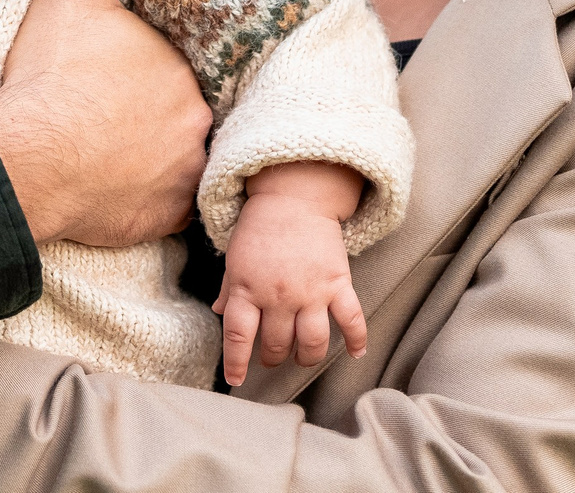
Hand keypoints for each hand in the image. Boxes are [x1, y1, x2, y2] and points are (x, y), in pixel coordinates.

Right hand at [0, 0, 210, 246]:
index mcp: (182, 61)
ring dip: (157, 151)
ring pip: (183, 154)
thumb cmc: (49, 71)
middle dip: (156, 108)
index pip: (177, 58)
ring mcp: (187, 169)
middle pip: (183, 107)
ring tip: (115, 147)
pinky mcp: (169, 213)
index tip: (118, 69)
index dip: (149, 62)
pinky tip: (121, 183)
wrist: (27, 157)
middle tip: (112, 109)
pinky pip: (172, 202)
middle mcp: (198, 115)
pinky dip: (152, 194)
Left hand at [214, 161, 367, 386]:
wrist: (295, 196)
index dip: (236, 362)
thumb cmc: (260, 225)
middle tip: (273, 357)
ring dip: (306, 358)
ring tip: (302, 357)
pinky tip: (355, 353)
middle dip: (273, 357)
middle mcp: (279, 296)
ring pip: (312, 343)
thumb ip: (230, 289)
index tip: (236, 380)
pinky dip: (356, 340)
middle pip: (277, 345)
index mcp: (248, 288)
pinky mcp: (337, 284)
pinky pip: (351, 319)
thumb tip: (218, 312)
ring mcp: (311, 292)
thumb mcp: (236, 256)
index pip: (238, 336)